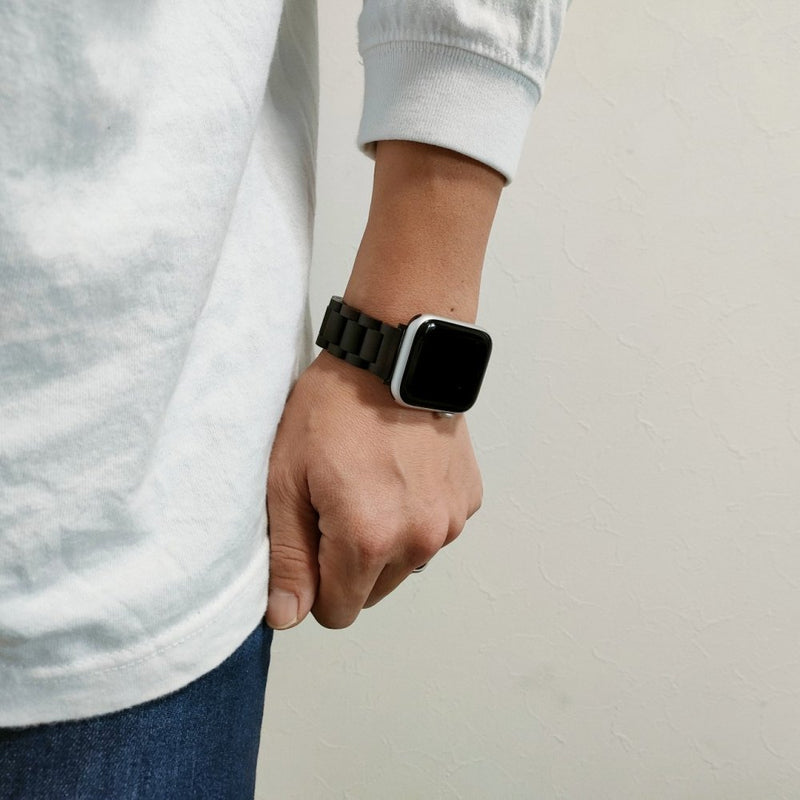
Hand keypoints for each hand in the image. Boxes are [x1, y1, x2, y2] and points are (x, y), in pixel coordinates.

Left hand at [265, 351, 482, 629]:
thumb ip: (288, 556)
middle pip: (373, 591)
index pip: (337, 611)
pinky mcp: (467, 499)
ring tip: (371, 483)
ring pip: (405, 562)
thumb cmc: (334, 408)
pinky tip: (400, 473)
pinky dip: (415, 514)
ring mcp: (450, 520)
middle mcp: (419, 540)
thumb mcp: (287, 479)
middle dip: (350, 562)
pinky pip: (434, 530)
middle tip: (337, 503)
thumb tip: (287, 617)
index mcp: (368, 540)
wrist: (394, 356)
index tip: (311, 538)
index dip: (315, 583)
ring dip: (386, 539)